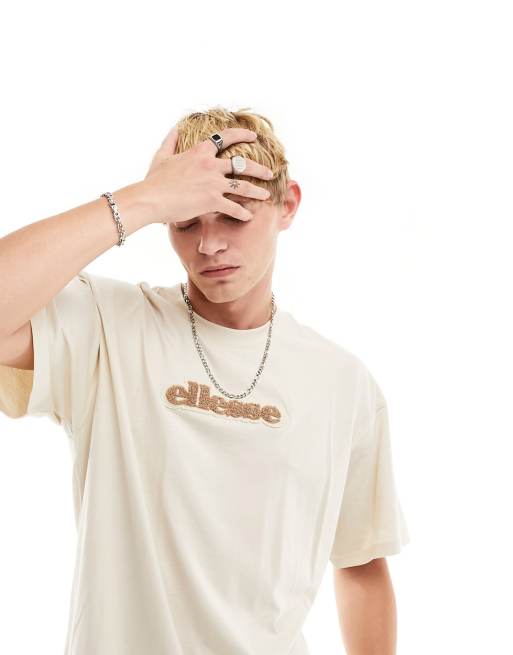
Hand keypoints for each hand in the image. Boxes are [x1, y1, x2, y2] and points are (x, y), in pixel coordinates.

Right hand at [142, 125, 273, 224]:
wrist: (151, 198)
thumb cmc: (154, 180)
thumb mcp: (162, 156)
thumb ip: (171, 141)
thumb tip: (175, 128)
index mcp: (200, 152)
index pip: (225, 138)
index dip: (242, 135)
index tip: (254, 136)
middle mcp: (210, 165)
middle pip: (242, 164)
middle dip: (259, 169)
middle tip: (270, 173)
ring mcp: (213, 183)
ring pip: (243, 186)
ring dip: (257, 191)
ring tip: (266, 196)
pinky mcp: (212, 201)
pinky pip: (233, 207)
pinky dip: (242, 213)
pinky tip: (248, 216)